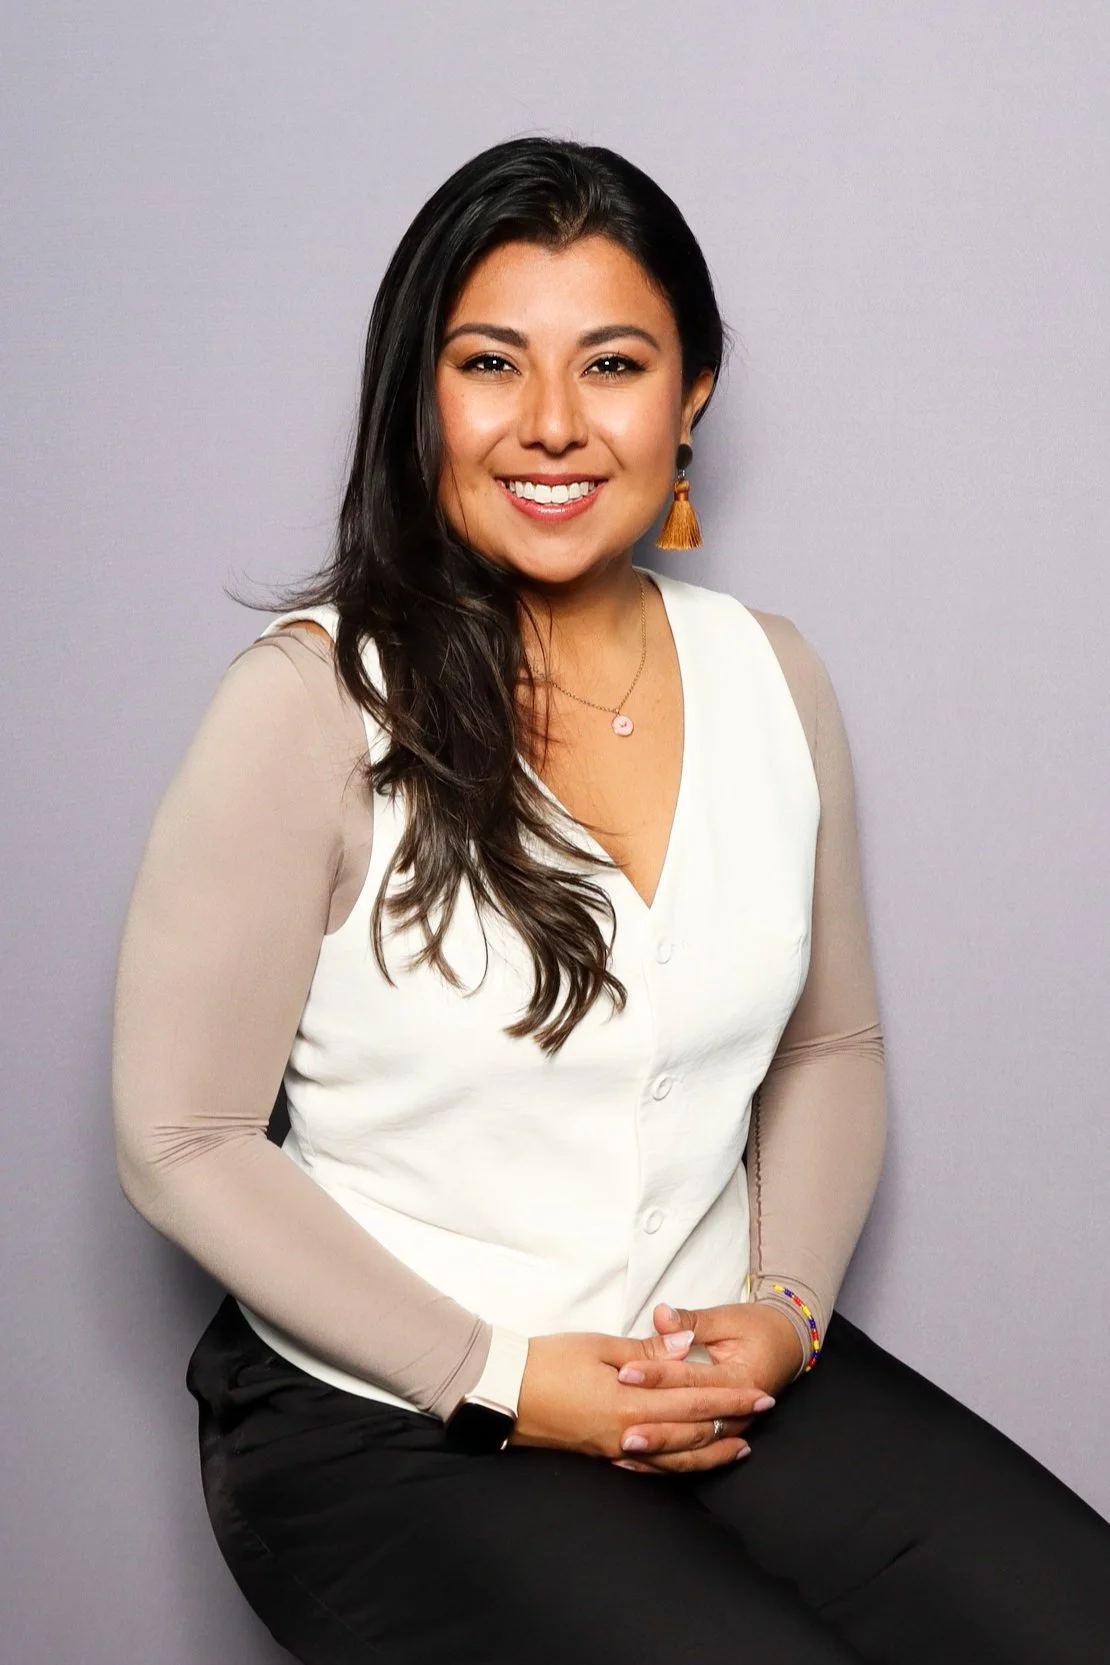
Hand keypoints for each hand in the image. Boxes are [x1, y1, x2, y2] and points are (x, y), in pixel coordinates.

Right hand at [508, 1328, 776, 1469]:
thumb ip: (646, 1353)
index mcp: (632, 1402)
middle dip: (730, 1422)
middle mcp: (629, 1433)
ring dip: (709, 1451)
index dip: (730, 1397)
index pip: (694, 1399)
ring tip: (737, 1446)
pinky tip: (685, 1463)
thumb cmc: (548, 1361)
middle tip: (762, 1415)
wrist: (504, 1391)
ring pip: (674, 1458)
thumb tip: (683, 1347)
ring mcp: (615, 1450)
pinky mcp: (601, 1455)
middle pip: (691, 1432)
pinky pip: (648, 1467)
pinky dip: (674, 1466)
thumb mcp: (600, 1347)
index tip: (761, 1394)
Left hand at [606, 1300, 804, 1474]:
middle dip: (655, 1428)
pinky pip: (692, 1456)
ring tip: (623, 1452)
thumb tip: (661, 1315)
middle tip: (621, 1430)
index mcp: (740, 1378)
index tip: (625, 1373)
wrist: (787, 1344)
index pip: (692, 1379)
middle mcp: (740, 1412)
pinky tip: (637, 1463)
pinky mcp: (723, 1435)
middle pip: (691, 1424)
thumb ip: (692, 1321)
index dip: (657, 1375)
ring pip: (692, 1449)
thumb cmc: (756, 1327)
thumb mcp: (727, 1318)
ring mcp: (732, 1428)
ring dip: (658, 1453)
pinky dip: (664, 1462)